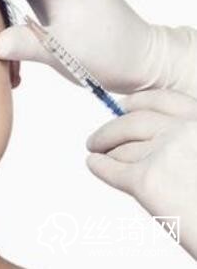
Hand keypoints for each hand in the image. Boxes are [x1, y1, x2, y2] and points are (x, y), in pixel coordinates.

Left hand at [86, 89, 196, 258]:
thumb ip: (189, 142)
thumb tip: (160, 140)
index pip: (164, 101)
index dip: (139, 103)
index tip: (126, 105)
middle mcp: (184, 130)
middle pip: (134, 122)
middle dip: (111, 130)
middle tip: (99, 137)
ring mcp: (164, 153)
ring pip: (122, 148)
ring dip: (106, 150)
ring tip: (99, 153)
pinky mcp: (146, 180)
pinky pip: (112, 169)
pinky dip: (100, 166)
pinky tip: (94, 164)